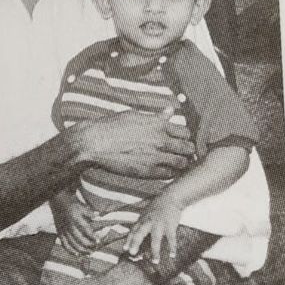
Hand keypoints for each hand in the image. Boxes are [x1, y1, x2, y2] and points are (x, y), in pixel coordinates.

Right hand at [49, 186, 97, 253]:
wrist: (58, 201)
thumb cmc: (71, 204)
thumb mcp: (82, 206)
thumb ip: (90, 213)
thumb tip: (99, 217)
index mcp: (75, 218)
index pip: (85, 229)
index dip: (92, 236)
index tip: (98, 241)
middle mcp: (69, 225)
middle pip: (79, 239)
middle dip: (88, 245)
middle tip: (95, 248)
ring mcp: (63, 230)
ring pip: (72, 243)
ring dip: (81, 250)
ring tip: (88, 253)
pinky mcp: (59, 232)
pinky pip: (64, 244)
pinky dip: (70, 250)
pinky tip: (76, 254)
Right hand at [62, 107, 194, 176]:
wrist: (96, 142)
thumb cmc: (113, 126)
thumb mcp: (136, 116)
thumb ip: (156, 116)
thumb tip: (171, 110)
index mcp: (158, 125)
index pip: (186, 132)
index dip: (184, 137)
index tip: (180, 140)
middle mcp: (161, 141)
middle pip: (188, 148)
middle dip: (187, 150)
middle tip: (181, 153)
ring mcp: (156, 157)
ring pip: (182, 163)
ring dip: (181, 163)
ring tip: (175, 162)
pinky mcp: (148, 171)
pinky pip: (169, 174)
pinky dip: (171, 172)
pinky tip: (165, 169)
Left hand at [124, 193, 183, 264]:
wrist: (170, 198)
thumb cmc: (157, 208)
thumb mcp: (146, 214)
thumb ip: (142, 225)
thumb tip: (136, 237)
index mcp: (142, 220)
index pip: (133, 231)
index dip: (128, 240)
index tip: (124, 249)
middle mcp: (149, 222)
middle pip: (140, 233)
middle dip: (135, 243)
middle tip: (132, 253)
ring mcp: (159, 224)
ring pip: (155, 239)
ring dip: (155, 251)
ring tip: (155, 261)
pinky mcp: (170, 225)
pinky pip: (171, 238)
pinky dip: (172, 247)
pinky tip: (172, 255)